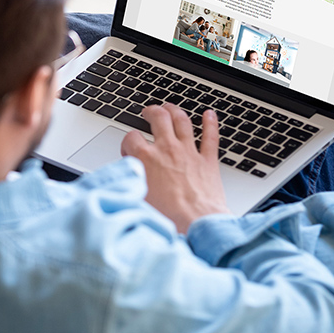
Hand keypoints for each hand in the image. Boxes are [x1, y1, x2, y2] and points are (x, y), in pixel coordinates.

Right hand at [121, 104, 230, 232]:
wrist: (197, 223)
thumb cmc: (168, 217)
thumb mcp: (137, 197)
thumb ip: (129, 181)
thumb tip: (122, 178)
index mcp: (147, 158)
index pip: (131, 137)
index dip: (127, 141)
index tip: (130, 147)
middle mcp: (167, 150)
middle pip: (158, 117)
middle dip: (152, 111)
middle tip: (149, 112)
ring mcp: (189, 152)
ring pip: (182, 120)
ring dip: (175, 110)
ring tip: (170, 108)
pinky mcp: (208, 160)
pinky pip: (210, 135)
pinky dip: (210, 123)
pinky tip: (209, 115)